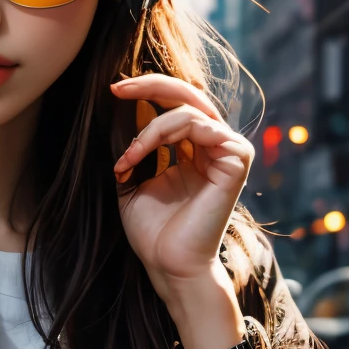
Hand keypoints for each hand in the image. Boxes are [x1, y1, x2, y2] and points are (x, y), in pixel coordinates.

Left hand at [110, 75, 253, 299]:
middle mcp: (215, 144)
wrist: (168, 264)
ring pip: (188, 110)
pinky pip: (198, 126)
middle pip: (189, 93)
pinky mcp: (235, 160)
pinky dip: (161, 134)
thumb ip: (133, 146)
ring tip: (127, 157)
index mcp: (195, 147)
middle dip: (150, 84)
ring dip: (148, 129)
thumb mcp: (131, 179)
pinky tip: (138, 156)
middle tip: (117, 87)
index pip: (177, 103)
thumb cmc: (153, 230)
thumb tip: (120, 109)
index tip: (113, 89)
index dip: (147, 90)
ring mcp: (229, 150)